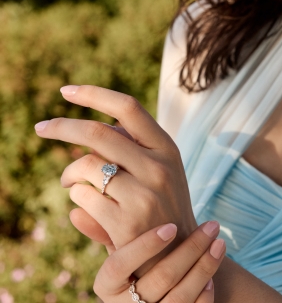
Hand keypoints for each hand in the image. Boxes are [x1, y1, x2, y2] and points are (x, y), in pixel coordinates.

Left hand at [35, 85, 197, 272]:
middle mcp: (158, 166)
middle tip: (41, 128)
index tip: (66, 90)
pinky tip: (83, 204)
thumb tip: (86, 143)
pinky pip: (82, 196)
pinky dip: (75, 196)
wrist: (178, 252)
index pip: (128, 108)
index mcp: (166, 148)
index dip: (95, 94)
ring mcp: (144, 194)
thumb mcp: (159, 171)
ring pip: (86, 164)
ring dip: (68, 172)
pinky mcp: (127, 222)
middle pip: (97, 133)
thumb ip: (130, 150)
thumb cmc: (162, 205)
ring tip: (67, 181)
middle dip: (62, 127)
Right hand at [94, 221, 225, 302]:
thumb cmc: (134, 267)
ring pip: (179, 297)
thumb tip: (76, 209)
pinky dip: (204, 295)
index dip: (145, 246)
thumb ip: (103, 232)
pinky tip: (213, 274)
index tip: (172, 226)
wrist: (147, 301)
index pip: (119, 265)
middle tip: (213, 226)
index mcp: (106, 285)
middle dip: (191, 249)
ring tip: (220, 243)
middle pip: (160, 278)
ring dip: (204, 268)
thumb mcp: (117, 253)